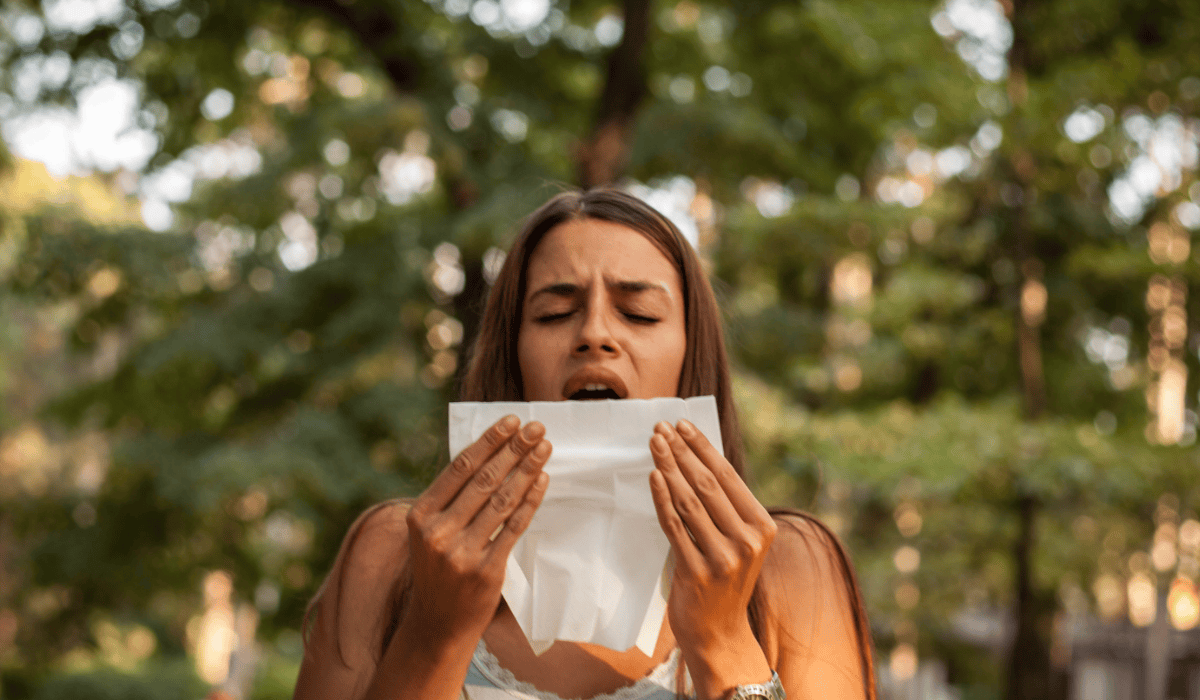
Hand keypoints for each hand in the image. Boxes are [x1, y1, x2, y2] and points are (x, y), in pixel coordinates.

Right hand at [402, 416, 551, 647]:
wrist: (437, 624)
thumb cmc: (439, 569)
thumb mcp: (430, 532)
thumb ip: (451, 498)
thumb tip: (489, 452)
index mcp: (420, 515)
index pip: (460, 468)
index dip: (488, 441)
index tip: (511, 421)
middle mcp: (437, 532)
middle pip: (484, 479)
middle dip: (514, 449)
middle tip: (536, 427)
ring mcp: (461, 553)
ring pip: (501, 500)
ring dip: (526, 469)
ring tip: (544, 448)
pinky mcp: (486, 571)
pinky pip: (514, 527)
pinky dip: (530, 501)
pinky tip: (541, 480)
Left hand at [648, 419, 775, 697]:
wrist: (721, 634)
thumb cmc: (725, 580)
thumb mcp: (738, 542)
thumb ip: (725, 507)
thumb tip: (697, 458)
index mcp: (762, 526)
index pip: (728, 475)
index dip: (702, 447)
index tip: (681, 424)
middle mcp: (748, 540)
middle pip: (707, 483)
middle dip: (681, 451)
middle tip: (659, 428)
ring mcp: (724, 558)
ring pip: (690, 501)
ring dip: (668, 467)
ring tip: (653, 444)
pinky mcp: (698, 572)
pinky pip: (675, 527)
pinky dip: (663, 499)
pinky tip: (654, 477)